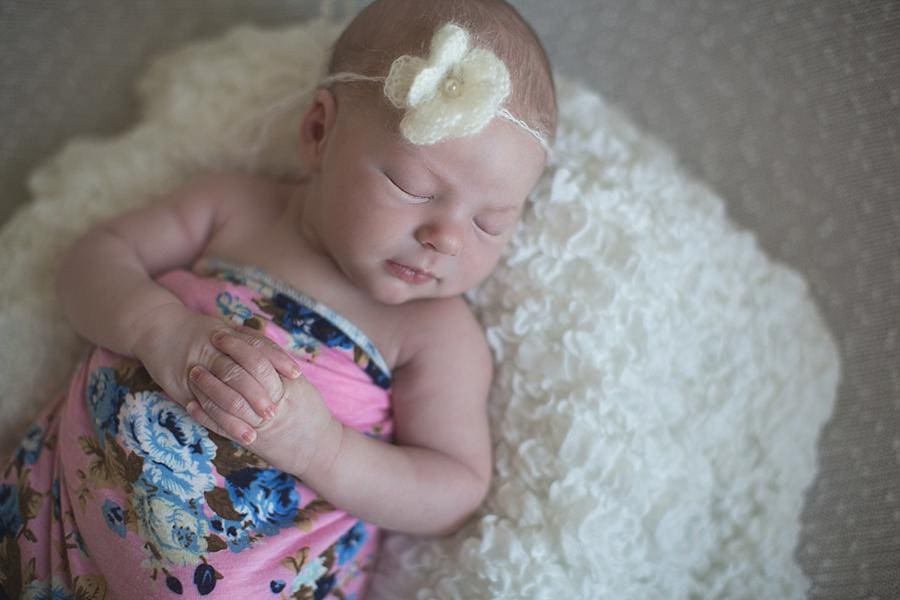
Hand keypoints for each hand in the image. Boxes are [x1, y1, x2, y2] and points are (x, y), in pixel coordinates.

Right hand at [131, 304, 299, 442]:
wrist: (154, 326)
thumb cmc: (197, 330)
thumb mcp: (224, 327)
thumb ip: (249, 339)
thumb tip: (281, 353)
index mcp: (225, 334)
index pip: (256, 346)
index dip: (277, 360)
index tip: (296, 374)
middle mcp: (210, 350)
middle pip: (237, 372)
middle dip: (257, 393)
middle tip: (275, 412)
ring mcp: (194, 368)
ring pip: (218, 393)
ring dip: (239, 413)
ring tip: (258, 429)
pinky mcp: (180, 385)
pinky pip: (201, 406)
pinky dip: (219, 421)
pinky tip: (233, 433)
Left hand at [186, 329, 341, 475]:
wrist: (318, 451)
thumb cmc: (311, 415)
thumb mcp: (301, 387)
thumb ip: (280, 368)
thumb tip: (258, 340)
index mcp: (287, 388)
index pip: (259, 360)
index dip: (238, 345)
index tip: (221, 334)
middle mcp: (272, 405)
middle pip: (240, 378)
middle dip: (219, 361)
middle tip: (203, 348)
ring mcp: (259, 425)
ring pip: (227, 403)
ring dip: (208, 386)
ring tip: (194, 372)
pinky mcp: (249, 441)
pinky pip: (222, 427)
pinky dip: (205, 414)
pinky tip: (191, 404)